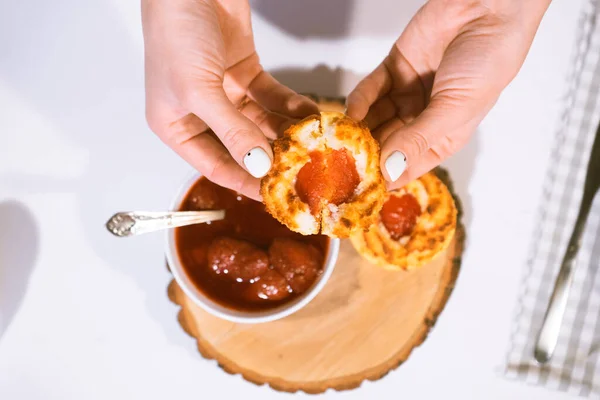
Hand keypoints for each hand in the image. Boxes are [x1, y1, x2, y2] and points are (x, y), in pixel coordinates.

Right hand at [142, 0, 317, 199]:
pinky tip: (310, 119)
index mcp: (176, 126)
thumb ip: (231, 130)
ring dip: (287, 134)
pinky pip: (273, 98)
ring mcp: (225, 93)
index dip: (245, 183)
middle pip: (242, 147)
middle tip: (302, 174)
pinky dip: (291, 108)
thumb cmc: (176, 33)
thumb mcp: (198, 90)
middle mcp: (201, 114)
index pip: (215, 165)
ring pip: (262, 124)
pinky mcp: (245, 73)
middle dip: (272, 159)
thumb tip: (259, 165)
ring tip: (313, 149)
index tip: (274, 197)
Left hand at [347, 0, 550, 188]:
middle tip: (344, 162)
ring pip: (374, 118)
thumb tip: (390, 170)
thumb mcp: (456, 107)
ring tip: (343, 138)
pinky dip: (359, 101)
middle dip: (366, 152)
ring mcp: (407, 93)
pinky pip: (371, 90)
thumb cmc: (489, 61)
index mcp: (444, 136)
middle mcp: (424, 118)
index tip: (363, 185)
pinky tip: (352, 112)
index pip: (408, 165)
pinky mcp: (395, 68)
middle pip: (386, 144)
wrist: (490, 7)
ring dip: (359, 128)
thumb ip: (419, 138)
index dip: (387, 175)